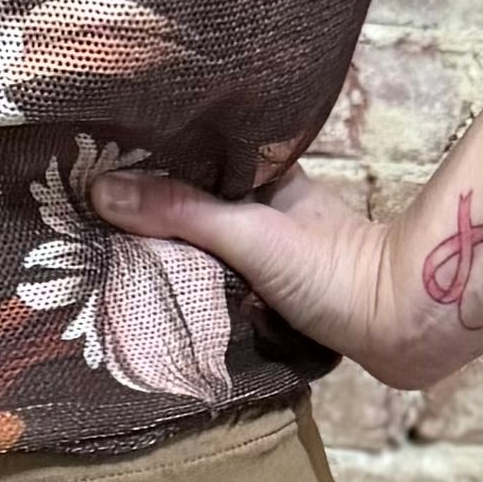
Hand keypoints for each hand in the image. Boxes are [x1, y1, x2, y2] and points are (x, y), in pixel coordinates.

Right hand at [86, 159, 446, 389]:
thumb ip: (180, 211)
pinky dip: (187, 283)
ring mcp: (266, 247)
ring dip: (165, 249)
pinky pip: (213, 277)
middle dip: (146, 209)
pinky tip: (153, 290)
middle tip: (85, 214)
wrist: (397, 328)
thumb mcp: (248, 234)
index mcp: (264, 171)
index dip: (146, 159)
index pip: (191, 153)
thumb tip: (100, 189)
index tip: (92, 162)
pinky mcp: (269, 289)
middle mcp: (264, 203)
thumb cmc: (335, 270)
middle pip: (190, 199)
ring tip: (102, 249)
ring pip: (200, 240)